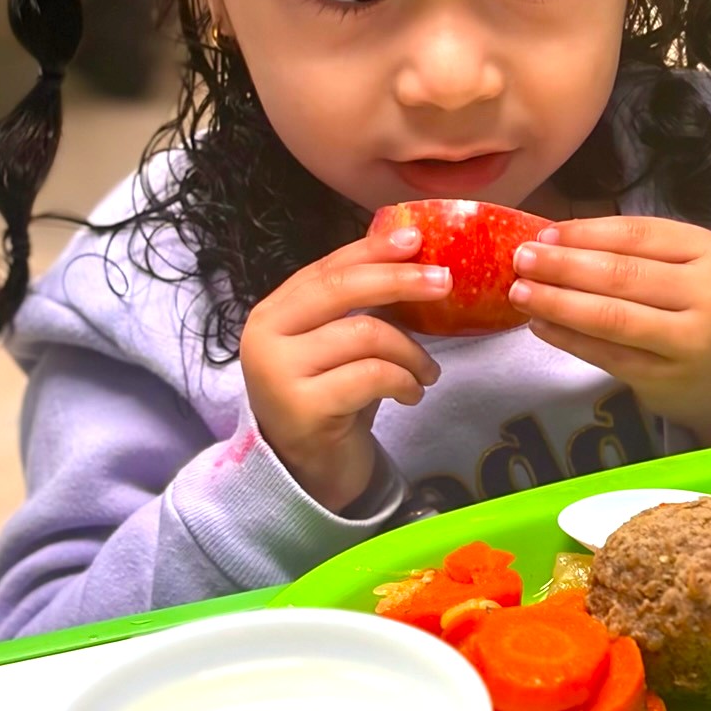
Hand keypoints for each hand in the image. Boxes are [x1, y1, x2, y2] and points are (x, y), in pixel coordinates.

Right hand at [240, 227, 449, 511]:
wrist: (311, 472)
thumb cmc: (332, 399)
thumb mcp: (338, 346)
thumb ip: (355, 306)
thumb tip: (413, 255)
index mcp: (273, 313)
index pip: (326, 269)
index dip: (372, 250)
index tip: (416, 238)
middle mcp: (266, 337)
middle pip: (341, 290)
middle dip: (399, 280)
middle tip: (444, 283)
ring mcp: (279, 374)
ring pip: (366, 335)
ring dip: (412, 351)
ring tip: (428, 371)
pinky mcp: (304, 409)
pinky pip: (373, 376)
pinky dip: (405, 381)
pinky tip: (412, 394)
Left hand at [509, 216, 710, 446]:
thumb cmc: (701, 307)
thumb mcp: (687, 266)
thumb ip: (634, 251)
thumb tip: (554, 238)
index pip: (637, 235)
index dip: (584, 233)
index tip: (543, 233)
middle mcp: (708, 294)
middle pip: (621, 275)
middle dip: (562, 266)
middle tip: (520, 260)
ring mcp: (690, 340)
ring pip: (611, 317)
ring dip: (557, 303)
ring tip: (520, 292)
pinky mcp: (667, 378)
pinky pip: (607, 355)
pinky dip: (568, 339)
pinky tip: (541, 325)